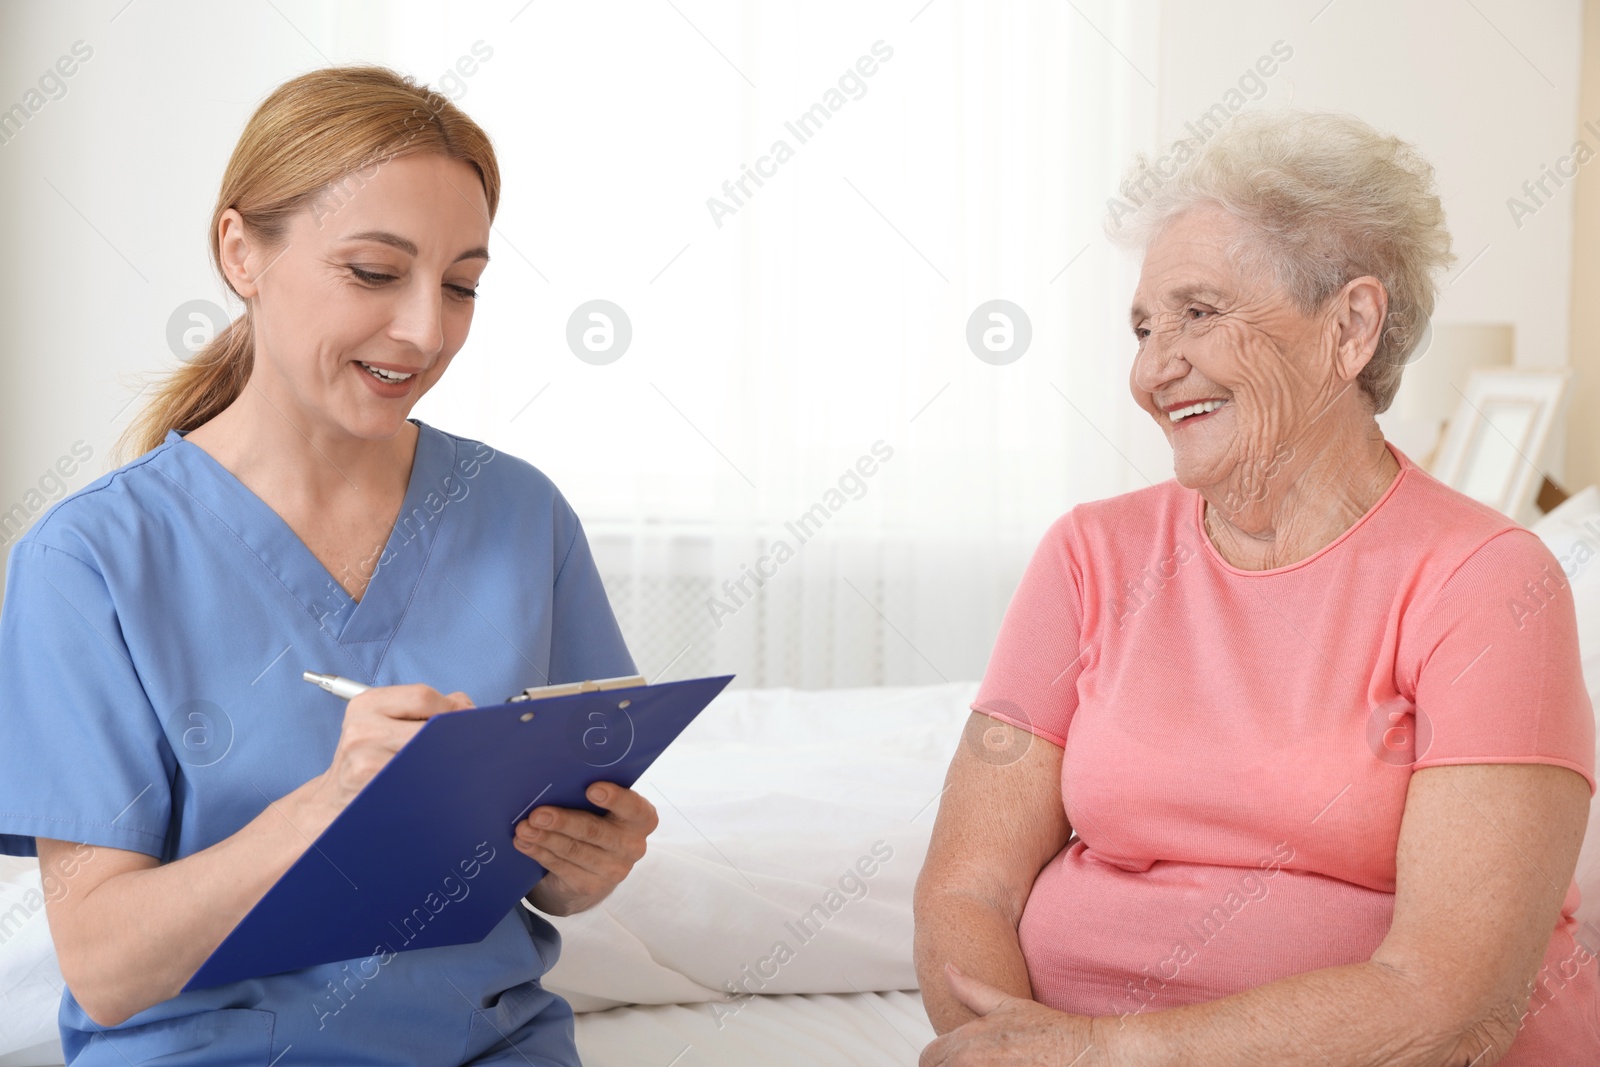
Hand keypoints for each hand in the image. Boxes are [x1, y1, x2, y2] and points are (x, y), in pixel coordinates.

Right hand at [309, 685, 473, 819]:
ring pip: (428, 755)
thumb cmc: (369, 758)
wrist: (333, 802)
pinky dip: (434, 783)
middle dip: (455, 737)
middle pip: (429, 727)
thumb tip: (467, 710)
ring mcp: (365, 760)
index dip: (453, 708)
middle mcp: (362, 729)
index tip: (467, 720)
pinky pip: (419, 783)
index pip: (422, 696)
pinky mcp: (372, 788)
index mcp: (366, 704)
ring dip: (449, 762)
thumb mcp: (384, 723)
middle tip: (468, 747)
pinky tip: (435, 786)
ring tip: (453, 767)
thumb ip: (425, 708)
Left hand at [517, 782, 657, 915]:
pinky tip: (524, 843)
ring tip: (524, 828)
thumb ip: (593, 795)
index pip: (635, 808)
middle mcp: (633, 846)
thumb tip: (558, 782)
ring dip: (545, 838)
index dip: (615, 798)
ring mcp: (613, 869)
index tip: (591, 789)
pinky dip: (540, 852)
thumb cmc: (598, 822)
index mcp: (642, 819)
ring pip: (574, 850)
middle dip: (563, 821)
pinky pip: (561, 866)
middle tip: (538, 814)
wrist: (594, 868)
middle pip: (595, 831)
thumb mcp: (605, 808)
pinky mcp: (591, 885)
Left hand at [919, 964, 1099, 1065]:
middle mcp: (972, 1063)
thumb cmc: (1051, 1031)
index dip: (938, 1060)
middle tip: (985, 1062)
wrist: (1087, 1054)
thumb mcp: (1007, 1006)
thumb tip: (947, 968)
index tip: (958, 1060)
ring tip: (998, 1066)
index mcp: (966, 1043)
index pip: (928, 1059)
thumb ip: (970, 990)